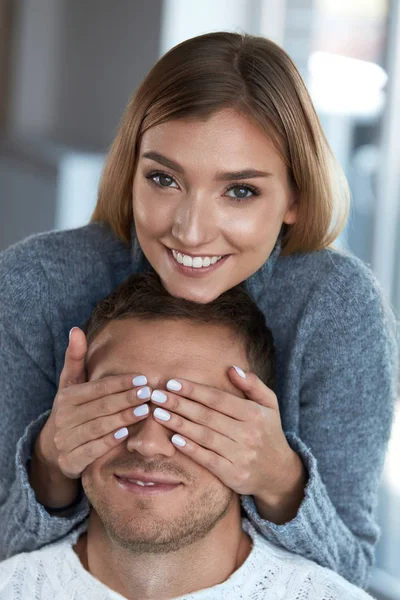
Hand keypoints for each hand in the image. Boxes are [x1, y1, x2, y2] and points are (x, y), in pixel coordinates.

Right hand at [34, 327, 150, 479]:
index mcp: (66, 397)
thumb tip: (76, 329)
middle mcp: (64, 418)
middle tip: (149, 393)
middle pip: (100, 407)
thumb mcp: (71, 384)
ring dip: (122, 418)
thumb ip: (75, 357)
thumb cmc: (72, 409)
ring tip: (144, 411)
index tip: (143, 379)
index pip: (97, 388)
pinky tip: (126, 435)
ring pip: (98, 427)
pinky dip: (108, 442)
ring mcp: (65, 440)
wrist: (53, 447)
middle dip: (126, 399)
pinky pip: (91, 450)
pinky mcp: (70, 461)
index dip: (120, 383)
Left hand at [150, 366, 301, 501]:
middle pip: (207, 416)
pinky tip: (173, 438)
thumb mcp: (269, 404)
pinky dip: (190, 448)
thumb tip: (232, 369)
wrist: (278, 472)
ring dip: (179, 424)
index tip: (172, 383)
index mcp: (254, 414)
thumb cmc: (267, 431)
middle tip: (157, 396)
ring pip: (204, 436)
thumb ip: (253, 384)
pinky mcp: (233, 475)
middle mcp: (248, 434)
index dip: (194, 390)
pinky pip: (208, 459)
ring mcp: (241, 455)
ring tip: (158, 414)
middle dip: (179, 404)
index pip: (218, 399)